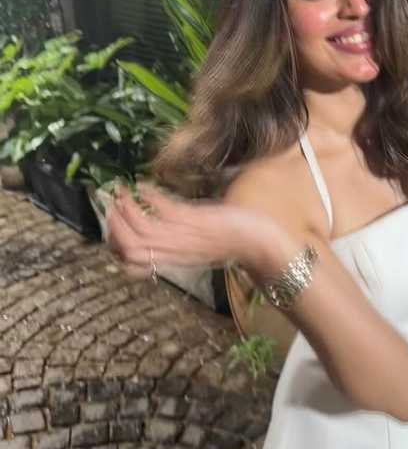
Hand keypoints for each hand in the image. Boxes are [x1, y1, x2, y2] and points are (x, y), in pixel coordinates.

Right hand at [106, 183, 269, 279]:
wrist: (257, 242)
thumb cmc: (228, 242)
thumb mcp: (195, 248)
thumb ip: (175, 243)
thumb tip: (158, 225)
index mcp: (171, 260)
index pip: (131, 264)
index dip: (114, 247)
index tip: (110, 227)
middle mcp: (174, 252)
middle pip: (129, 248)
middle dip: (112, 226)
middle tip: (109, 205)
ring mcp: (184, 237)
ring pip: (141, 230)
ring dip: (125, 208)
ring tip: (121, 191)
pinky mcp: (195, 221)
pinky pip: (164, 210)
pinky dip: (149, 196)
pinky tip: (144, 184)